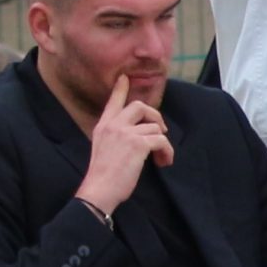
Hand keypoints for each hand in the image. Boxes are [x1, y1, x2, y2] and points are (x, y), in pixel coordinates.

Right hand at [75, 73, 171, 216]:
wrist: (99, 189)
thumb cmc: (103, 175)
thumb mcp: (104, 148)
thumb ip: (116, 136)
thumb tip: (139, 134)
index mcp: (103, 126)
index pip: (113, 102)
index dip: (121, 89)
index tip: (125, 78)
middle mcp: (113, 125)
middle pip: (139, 106)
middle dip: (155, 116)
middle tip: (161, 131)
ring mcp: (125, 133)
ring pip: (155, 128)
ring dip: (163, 143)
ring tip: (160, 158)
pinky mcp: (137, 144)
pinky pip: (162, 141)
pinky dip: (167, 151)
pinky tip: (164, 161)